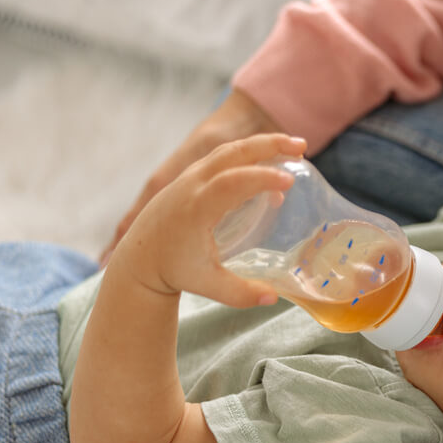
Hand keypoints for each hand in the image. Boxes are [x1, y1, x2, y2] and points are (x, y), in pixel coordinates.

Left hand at [110, 133, 306, 307]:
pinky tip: (270, 165)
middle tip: (302, 147)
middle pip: (232, 153)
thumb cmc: (174, 270)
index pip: (231, 183)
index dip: (261, 178)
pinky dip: (250, 153)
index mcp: (195, 209)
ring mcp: (190, 176)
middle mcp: (191, 185)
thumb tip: (273, 298)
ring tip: (294, 147)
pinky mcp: (192, 175)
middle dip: (268, 145)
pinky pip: (224, 156)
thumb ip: (240, 293)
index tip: (289, 181)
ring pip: (229, 150)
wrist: (140, 256)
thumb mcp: (206, 285)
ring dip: (262, 145)